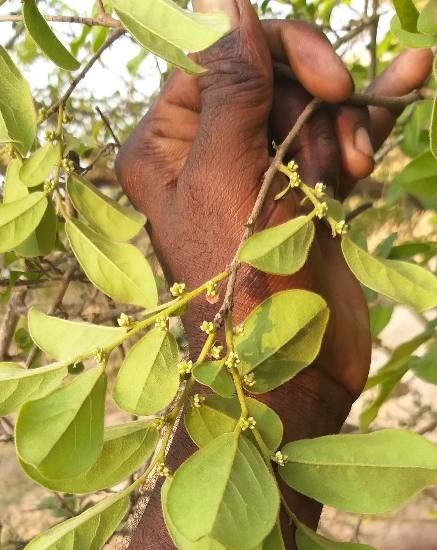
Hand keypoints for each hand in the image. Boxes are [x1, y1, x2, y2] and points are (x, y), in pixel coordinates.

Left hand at [116, 0, 431, 400]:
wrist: (291, 373)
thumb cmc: (244, 284)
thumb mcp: (227, 175)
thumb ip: (227, 84)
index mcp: (166, 145)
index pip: (218, 54)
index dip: (277, 51)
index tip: (328, 81)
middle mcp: (207, 154)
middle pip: (267, 74)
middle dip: (312, 95)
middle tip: (340, 120)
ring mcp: (259, 176)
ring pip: (307, 106)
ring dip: (341, 122)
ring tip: (354, 167)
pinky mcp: (302, 198)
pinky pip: (334, 138)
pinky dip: (368, 116)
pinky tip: (412, 76)